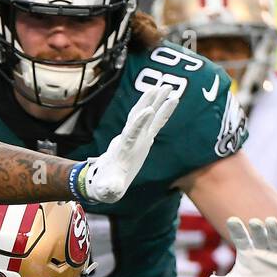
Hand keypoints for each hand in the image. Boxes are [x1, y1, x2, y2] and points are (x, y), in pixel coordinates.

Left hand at [77, 85, 180, 203]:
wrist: (104, 181)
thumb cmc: (106, 186)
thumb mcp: (107, 190)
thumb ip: (109, 188)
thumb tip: (110, 190)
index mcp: (122, 150)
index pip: (131, 134)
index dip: (139, 123)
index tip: (147, 110)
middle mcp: (129, 139)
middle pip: (138, 117)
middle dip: (148, 102)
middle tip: (160, 88)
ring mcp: (136, 137)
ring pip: (145, 115)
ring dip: (155, 100)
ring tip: (167, 86)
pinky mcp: (143, 139)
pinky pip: (154, 122)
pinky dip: (162, 112)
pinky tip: (172, 100)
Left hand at [207, 216, 276, 276]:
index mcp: (246, 252)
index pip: (240, 238)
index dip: (236, 229)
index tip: (231, 220)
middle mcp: (261, 250)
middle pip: (258, 237)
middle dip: (256, 229)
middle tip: (253, 221)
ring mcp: (275, 254)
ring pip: (274, 239)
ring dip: (273, 230)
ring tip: (271, 220)